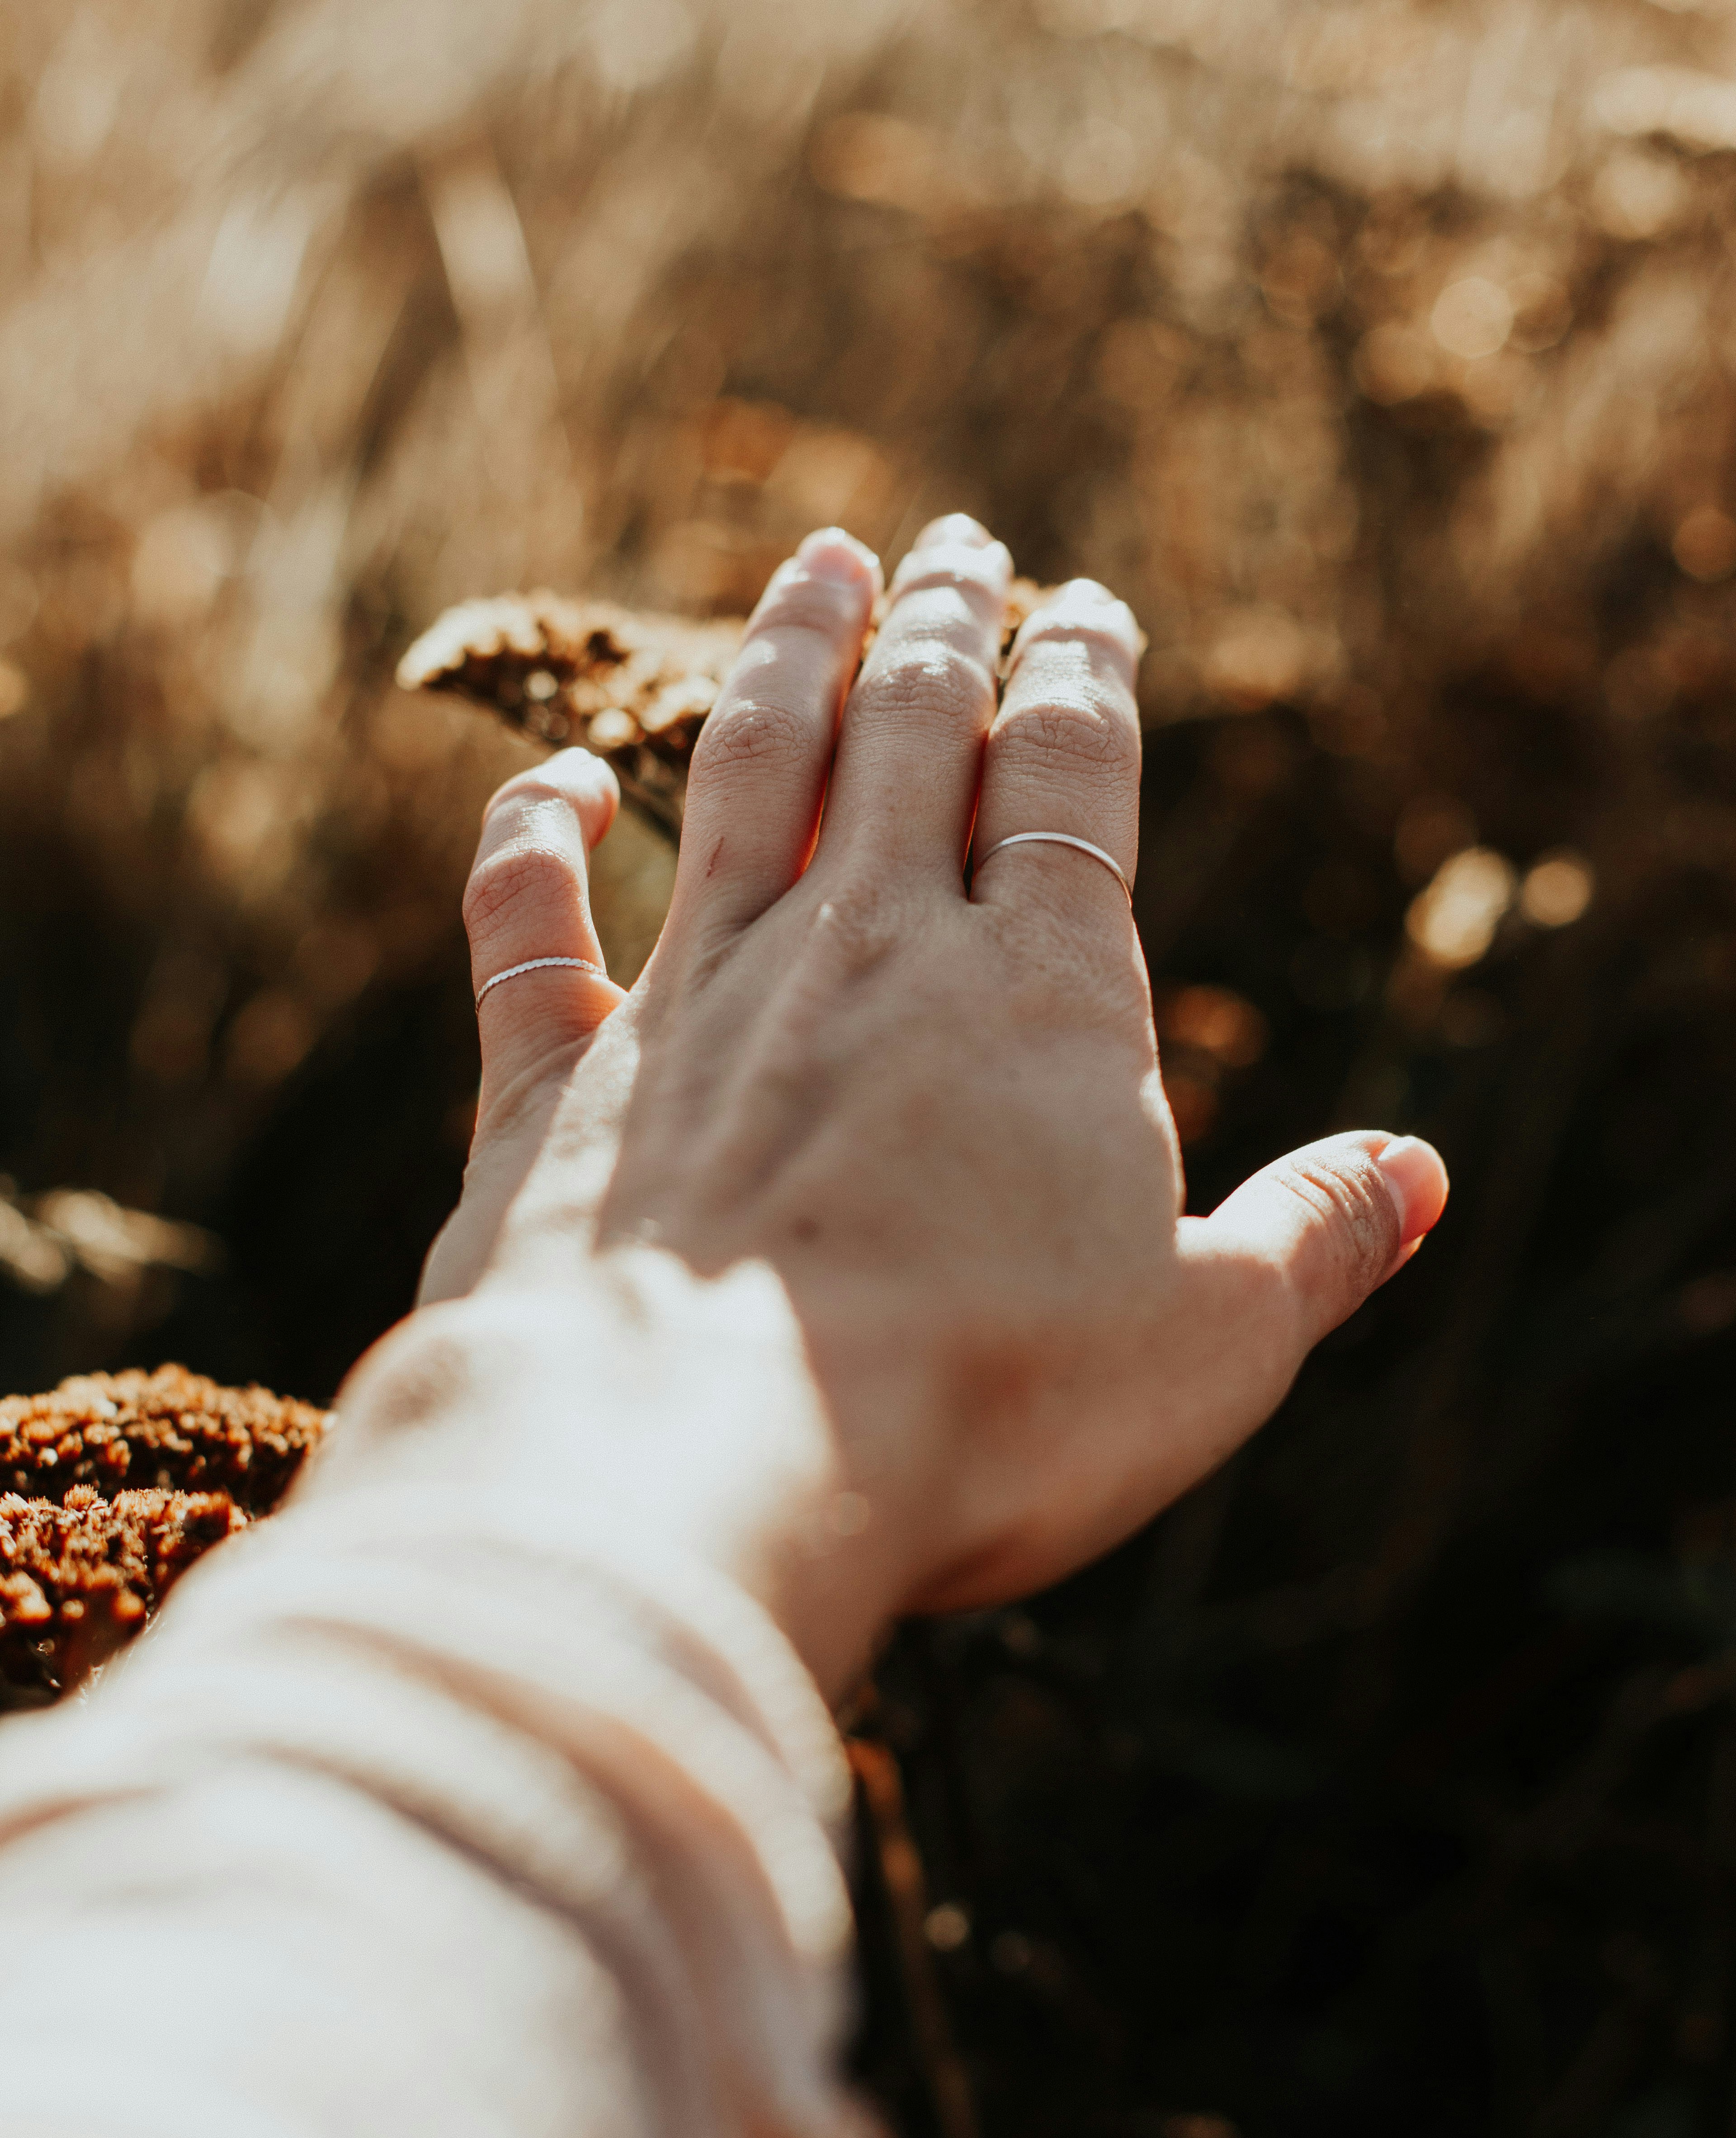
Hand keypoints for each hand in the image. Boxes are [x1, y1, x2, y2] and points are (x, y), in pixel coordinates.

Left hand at [395, 516, 1444, 1688]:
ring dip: (785, 658)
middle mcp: (864, 955)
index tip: (1088, 606)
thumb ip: (1312, 1238)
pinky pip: (528, 923)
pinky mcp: (551, 1089)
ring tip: (817, 567)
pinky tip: (555, 784)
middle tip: (957, 544)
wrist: (699, 1469)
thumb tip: (1419, 1175)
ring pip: (745, 773)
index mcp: (1035, 999)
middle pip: (913, 738)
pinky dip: (532, 838)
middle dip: (943, 628)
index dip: (1085, 678)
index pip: (1071, 781)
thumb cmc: (982, 1416)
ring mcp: (697, 1005)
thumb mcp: (1210, 1345)